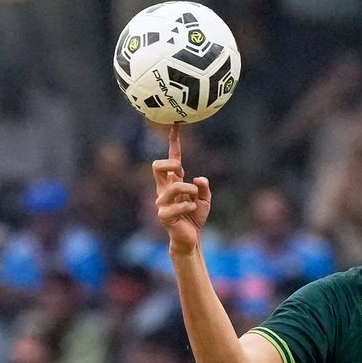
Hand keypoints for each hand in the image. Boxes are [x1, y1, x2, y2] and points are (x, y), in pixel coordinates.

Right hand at [152, 124, 211, 253]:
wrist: (190, 238)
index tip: (176, 124)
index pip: (171, 159)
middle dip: (170, 164)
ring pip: (173, 186)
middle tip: (182, 171)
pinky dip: (190, 206)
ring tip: (195, 199)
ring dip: (188, 190)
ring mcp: (161, 202)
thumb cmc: (195, 217)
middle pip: (156, 166)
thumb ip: (204, 187)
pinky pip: (178, 205)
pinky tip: (192, 210)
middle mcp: (163, 190)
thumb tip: (198, 178)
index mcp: (172, 183)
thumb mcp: (205, 199)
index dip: (173, 142)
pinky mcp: (164, 215)